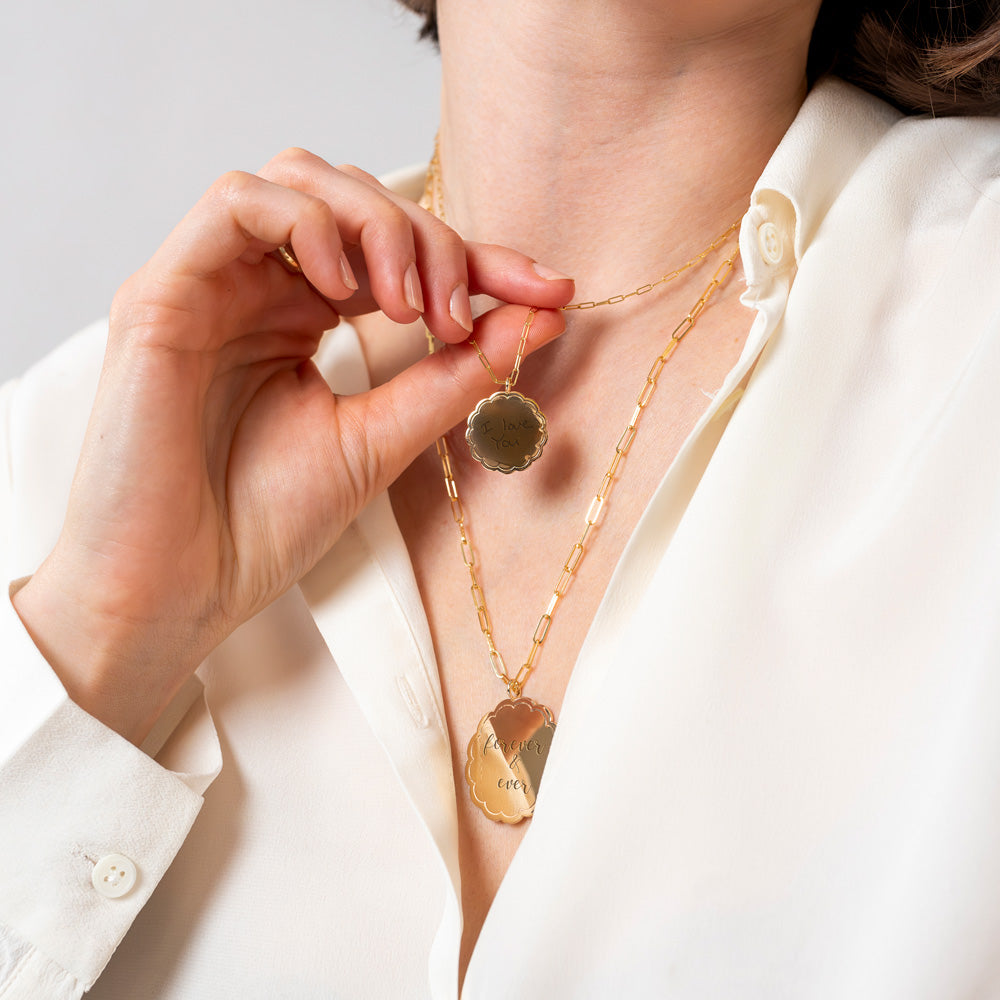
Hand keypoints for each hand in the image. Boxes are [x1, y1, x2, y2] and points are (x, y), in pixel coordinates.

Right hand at [12, 148, 573, 742]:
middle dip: (430, 242)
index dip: (481, 261)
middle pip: (357, 200)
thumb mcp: (383, 439)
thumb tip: (540, 317)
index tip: (550, 292)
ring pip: (301, 179)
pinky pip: (238, 202)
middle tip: (456, 318)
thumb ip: (456, 374)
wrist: (180, 589)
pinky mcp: (165, 290)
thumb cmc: (265, 523)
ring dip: (376, 225)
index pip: (400, 256)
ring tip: (407, 308)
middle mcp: (260, 290)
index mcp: (304, 320)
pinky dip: (308, 222)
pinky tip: (342, 289)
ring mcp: (213, 284)